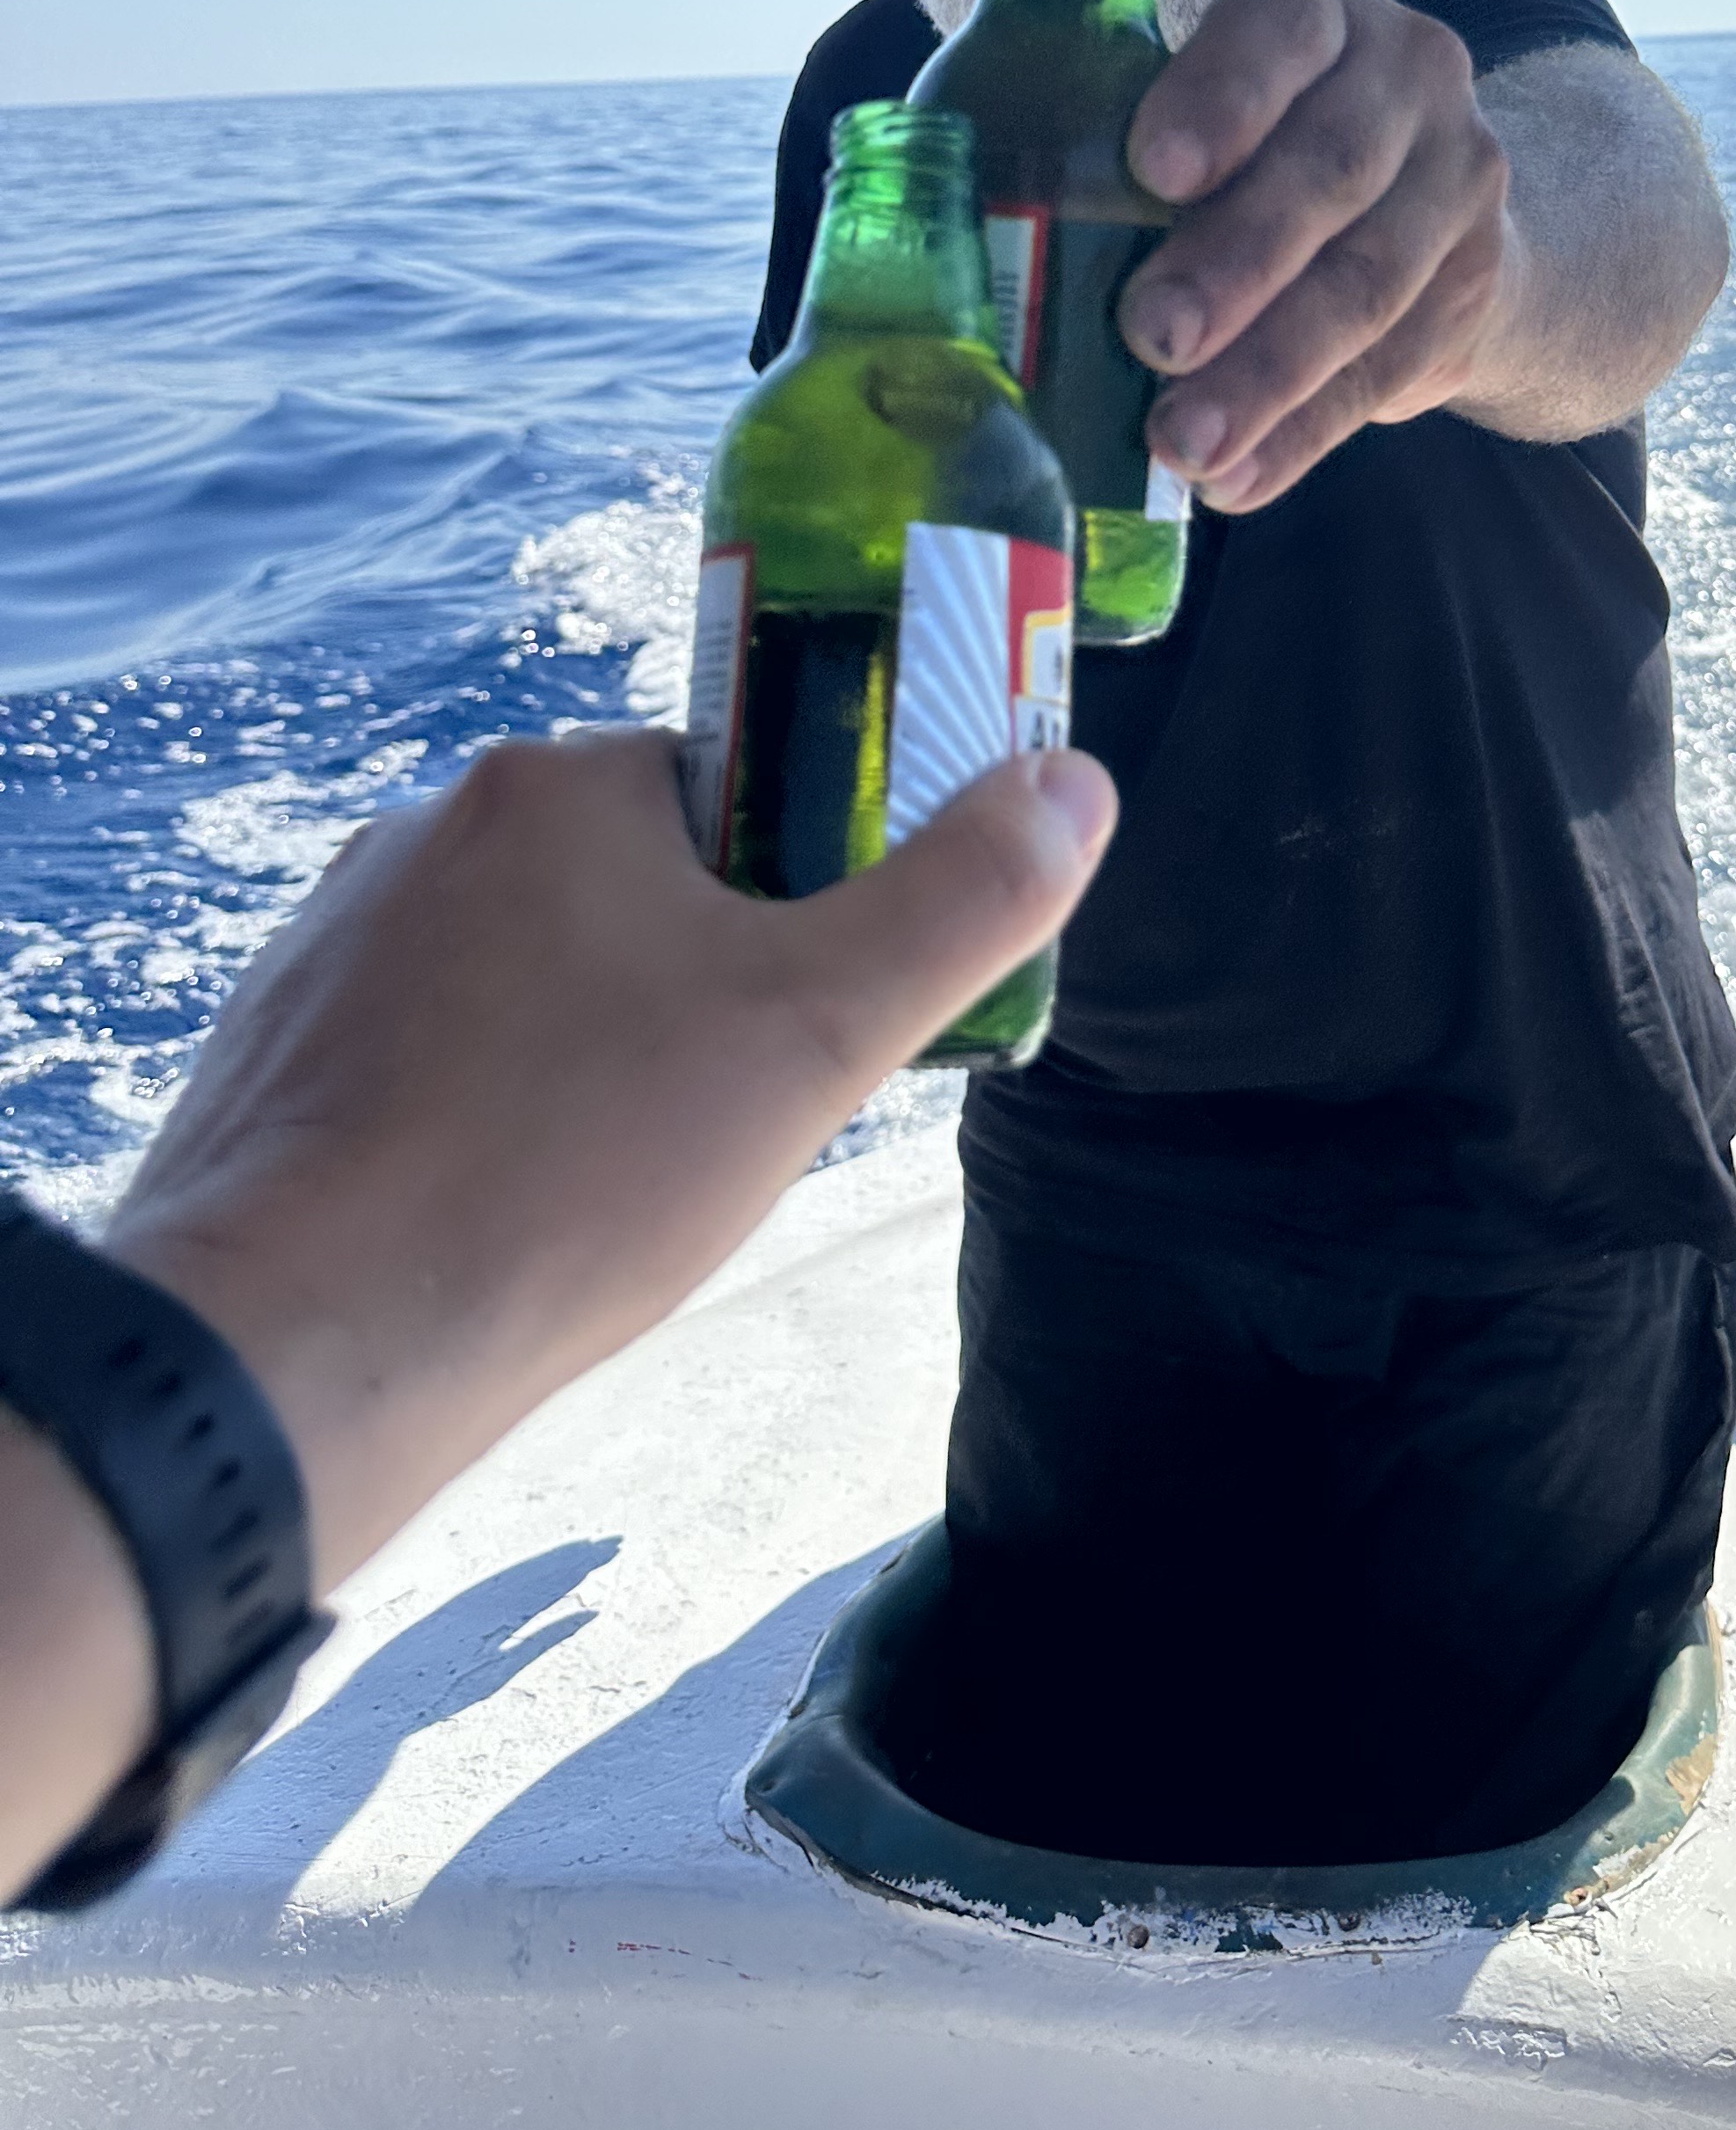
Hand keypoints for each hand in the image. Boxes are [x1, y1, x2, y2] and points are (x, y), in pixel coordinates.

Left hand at [102, 729, 1115, 1595]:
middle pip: (623, 885)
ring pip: (518, 973)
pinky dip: (469, 1118)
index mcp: (559, 786)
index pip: (729, 798)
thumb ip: (959, 901)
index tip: (798, 1027)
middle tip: (711, 1127)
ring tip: (596, 1191)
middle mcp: (425, 828)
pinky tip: (491, 1218)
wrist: (286, 1348)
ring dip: (574, 1056)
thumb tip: (1073, 781)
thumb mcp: (817, 1036)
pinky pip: (418, 1054)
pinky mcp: (267, 1046)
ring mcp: (329, 937)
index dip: (793, 908)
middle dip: (684, 993)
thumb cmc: (568, 1175)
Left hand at [1118, 0, 1519, 510]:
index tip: (1155, 170)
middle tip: (1151, 334)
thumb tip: (934, 205)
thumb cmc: (1253, 151)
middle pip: (1330, 169)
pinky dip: (1305, 434)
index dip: (1223, 97)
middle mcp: (1409, 75)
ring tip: (1182, 440)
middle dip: (1237, 261)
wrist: (1431, 211)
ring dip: (1268, 373)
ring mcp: (1458, 183)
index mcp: (1318, 9)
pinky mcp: (1474, 287)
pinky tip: (1237, 477)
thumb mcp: (1201, 108)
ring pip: (1367, 283)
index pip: (1281, 28)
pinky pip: (1389, 371)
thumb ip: (1102, 128)